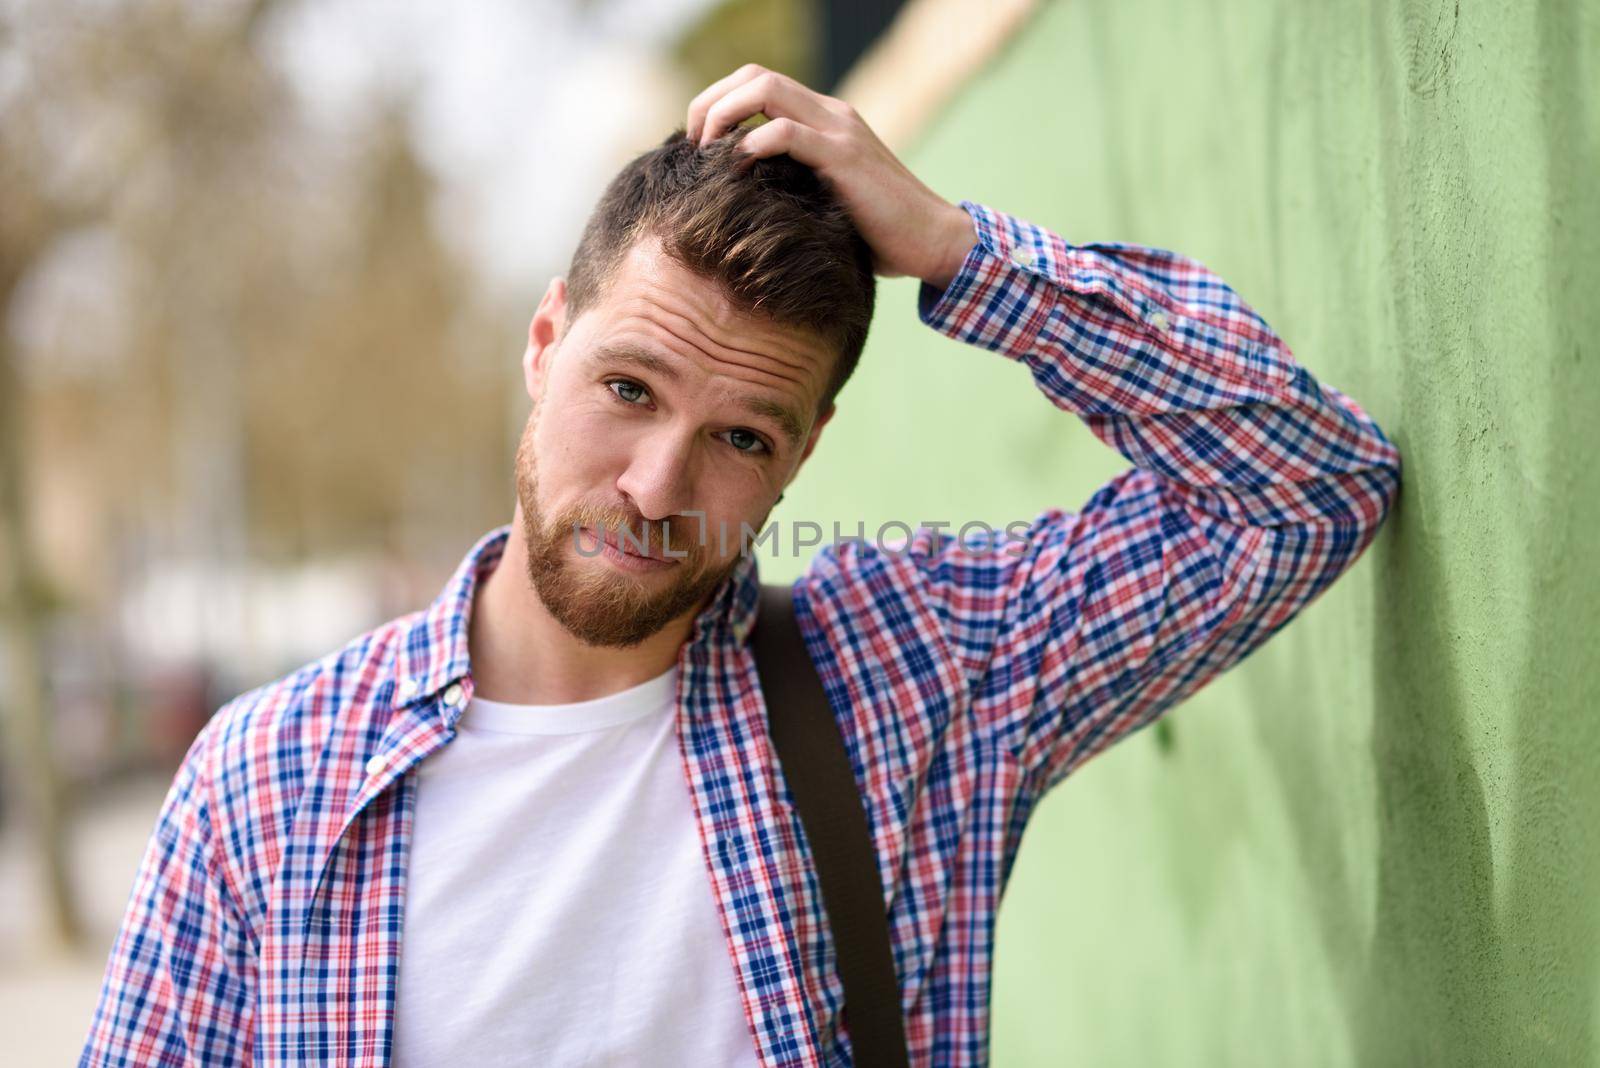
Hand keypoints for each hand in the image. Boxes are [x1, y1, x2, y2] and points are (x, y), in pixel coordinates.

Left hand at [687, 64, 976, 289]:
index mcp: (826, 119)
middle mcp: (831, 114)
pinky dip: (752, 144)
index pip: (759, 82)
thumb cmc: (881, 233)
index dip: (718, 102)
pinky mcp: (844, 158)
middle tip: (692, 145)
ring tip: (707, 154)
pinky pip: (786, 132)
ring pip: (765, 90)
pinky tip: (737, 169)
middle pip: (755, 76)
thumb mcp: (829, 199)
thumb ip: (797, 185)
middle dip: (710, 103)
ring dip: (723, 115)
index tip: (698, 145)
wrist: (933, 240)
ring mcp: (839, 131)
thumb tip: (746, 203)